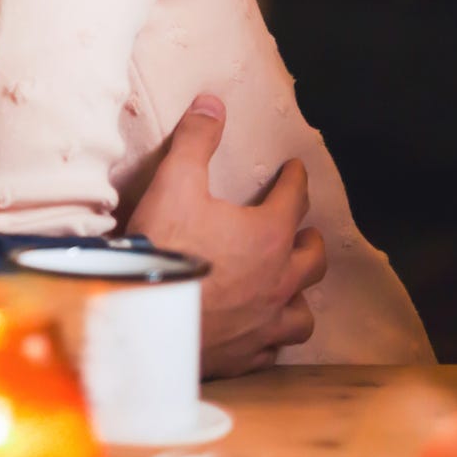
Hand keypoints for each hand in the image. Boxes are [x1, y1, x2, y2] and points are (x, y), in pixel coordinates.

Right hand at [126, 94, 327, 377]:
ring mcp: (265, 322)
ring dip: (300, 295)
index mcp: (267, 236)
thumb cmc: (164, 247)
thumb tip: (213, 102)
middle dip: (310, 241)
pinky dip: (271, 336)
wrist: (144, 316)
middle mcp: (278, 281)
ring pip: (302, 312)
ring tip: (291, 286)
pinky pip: (272, 348)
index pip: (294, 200)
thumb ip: (197, 140)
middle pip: (312, 259)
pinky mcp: (246, 354)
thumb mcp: (175, 181)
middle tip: (303, 231)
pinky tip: (262, 332)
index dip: (295, 180)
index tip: (295, 170)